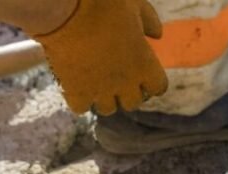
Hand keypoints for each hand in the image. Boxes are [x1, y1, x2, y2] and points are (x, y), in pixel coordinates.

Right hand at [35, 0, 167, 115]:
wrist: (69, 7)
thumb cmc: (103, 1)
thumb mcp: (133, 4)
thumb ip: (149, 20)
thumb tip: (158, 34)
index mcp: (144, 64)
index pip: (158, 86)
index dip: (151, 80)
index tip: (143, 72)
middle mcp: (126, 83)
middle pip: (133, 102)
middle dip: (127, 91)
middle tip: (117, 77)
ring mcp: (101, 91)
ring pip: (107, 109)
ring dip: (103, 97)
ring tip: (95, 81)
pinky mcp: (77, 92)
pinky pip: (81, 108)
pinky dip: (78, 98)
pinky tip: (75, 83)